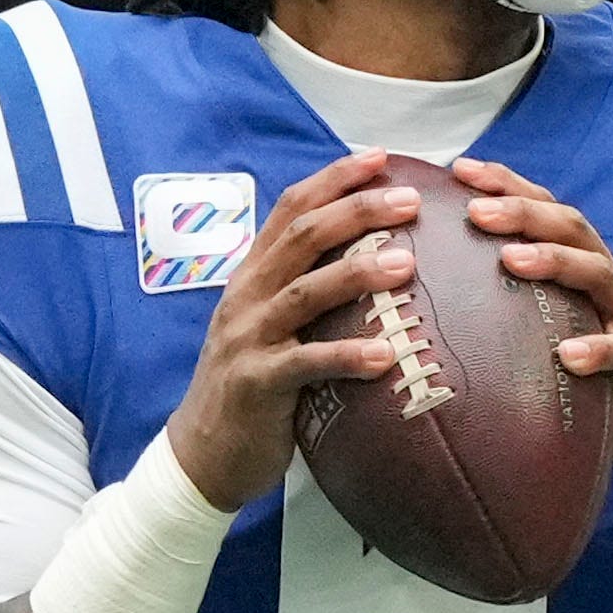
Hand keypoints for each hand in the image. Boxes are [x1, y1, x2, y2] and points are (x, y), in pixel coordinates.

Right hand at [168, 153, 418, 509]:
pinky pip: (305, 363)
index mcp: (252, 275)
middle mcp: (246, 296)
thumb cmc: (253, 386)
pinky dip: (346, 355)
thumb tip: (371, 260)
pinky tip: (385, 355)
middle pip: (302, 237)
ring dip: (357, 274)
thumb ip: (306, 291)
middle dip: (356, 211)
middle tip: (410, 200)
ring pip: (304, 292)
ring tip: (407, 264)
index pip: (290, 209)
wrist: (202, 454)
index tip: (379, 158)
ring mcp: (248, 338)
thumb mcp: (271, 326)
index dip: (333, 180)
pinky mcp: (257, 384)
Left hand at [459, 158, 612, 489]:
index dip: (508, 185)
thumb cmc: (599, 371)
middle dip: (524, 212)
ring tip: (510, 259)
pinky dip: (598, 350)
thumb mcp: (557, 326)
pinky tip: (568, 355)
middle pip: (571, 229)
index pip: (547, 211)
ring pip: (598, 273)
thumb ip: (516, 305)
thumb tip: (443, 293)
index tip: (461, 171)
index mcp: (582, 266)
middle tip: (477, 210)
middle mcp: (607, 282)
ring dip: (554, 261)